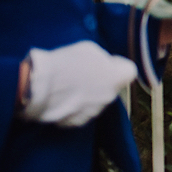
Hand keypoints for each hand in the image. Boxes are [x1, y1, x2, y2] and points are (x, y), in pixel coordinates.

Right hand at [19, 40, 138, 127]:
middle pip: (110, 86)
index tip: (107, 62)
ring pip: (95, 101)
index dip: (118, 65)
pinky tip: (61, 98)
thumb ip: (102, 59)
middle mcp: (109, 97)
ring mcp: (93, 112)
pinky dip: (73, 107)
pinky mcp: (77, 122)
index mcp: (116, 78)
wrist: (41, 86)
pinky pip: (80, 112)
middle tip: (82, 72)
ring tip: (67, 85)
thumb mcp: (89, 49)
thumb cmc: (66, 62)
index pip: (129, 71)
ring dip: (87, 94)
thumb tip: (104, 65)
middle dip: (101, 80)